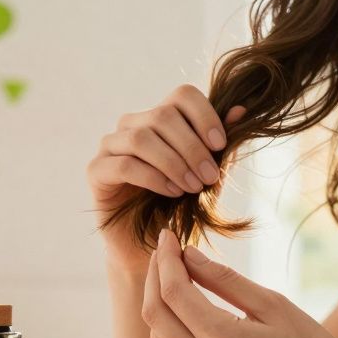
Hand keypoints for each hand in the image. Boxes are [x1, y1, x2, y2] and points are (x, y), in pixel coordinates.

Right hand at [86, 84, 246, 269]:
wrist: (151, 243)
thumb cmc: (180, 205)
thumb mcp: (207, 174)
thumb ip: (219, 145)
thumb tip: (241, 110)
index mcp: (161, 117)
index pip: (182, 95)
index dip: (204, 115)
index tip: (220, 145)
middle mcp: (132, 124)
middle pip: (163, 115)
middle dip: (192, 147)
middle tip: (209, 177)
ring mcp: (110, 145)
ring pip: (142, 138)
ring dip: (174, 163)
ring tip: (192, 187)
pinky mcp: (96, 170)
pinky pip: (124, 165)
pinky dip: (153, 178)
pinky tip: (172, 193)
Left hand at [140, 228, 337, 337]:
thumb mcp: (274, 305)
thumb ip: (225, 280)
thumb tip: (189, 255)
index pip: (173, 292)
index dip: (166, 259)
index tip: (169, 235)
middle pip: (154, 315)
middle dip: (154, 277)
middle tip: (164, 250)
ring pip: (158, 337)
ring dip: (157, 303)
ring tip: (172, 273)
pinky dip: (169, 327)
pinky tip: (183, 307)